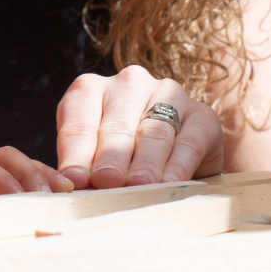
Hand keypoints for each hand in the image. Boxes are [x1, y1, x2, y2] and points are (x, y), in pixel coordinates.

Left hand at [56, 67, 222, 188]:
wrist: (176, 161)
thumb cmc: (121, 161)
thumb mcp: (93, 159)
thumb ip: (80, 168)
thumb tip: (68, 187)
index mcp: (90, 89)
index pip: (79, 121)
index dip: (76, 154)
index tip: (74, 181)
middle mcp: (129, 84)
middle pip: (116, 125)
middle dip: (110, 157)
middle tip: (107, 181)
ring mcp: (168, 94)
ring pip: (153, 132)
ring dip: (145, 163)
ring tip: (139, 187)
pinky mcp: (202, 115)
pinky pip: (188, 141)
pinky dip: (178, 165)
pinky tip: (171, 184)